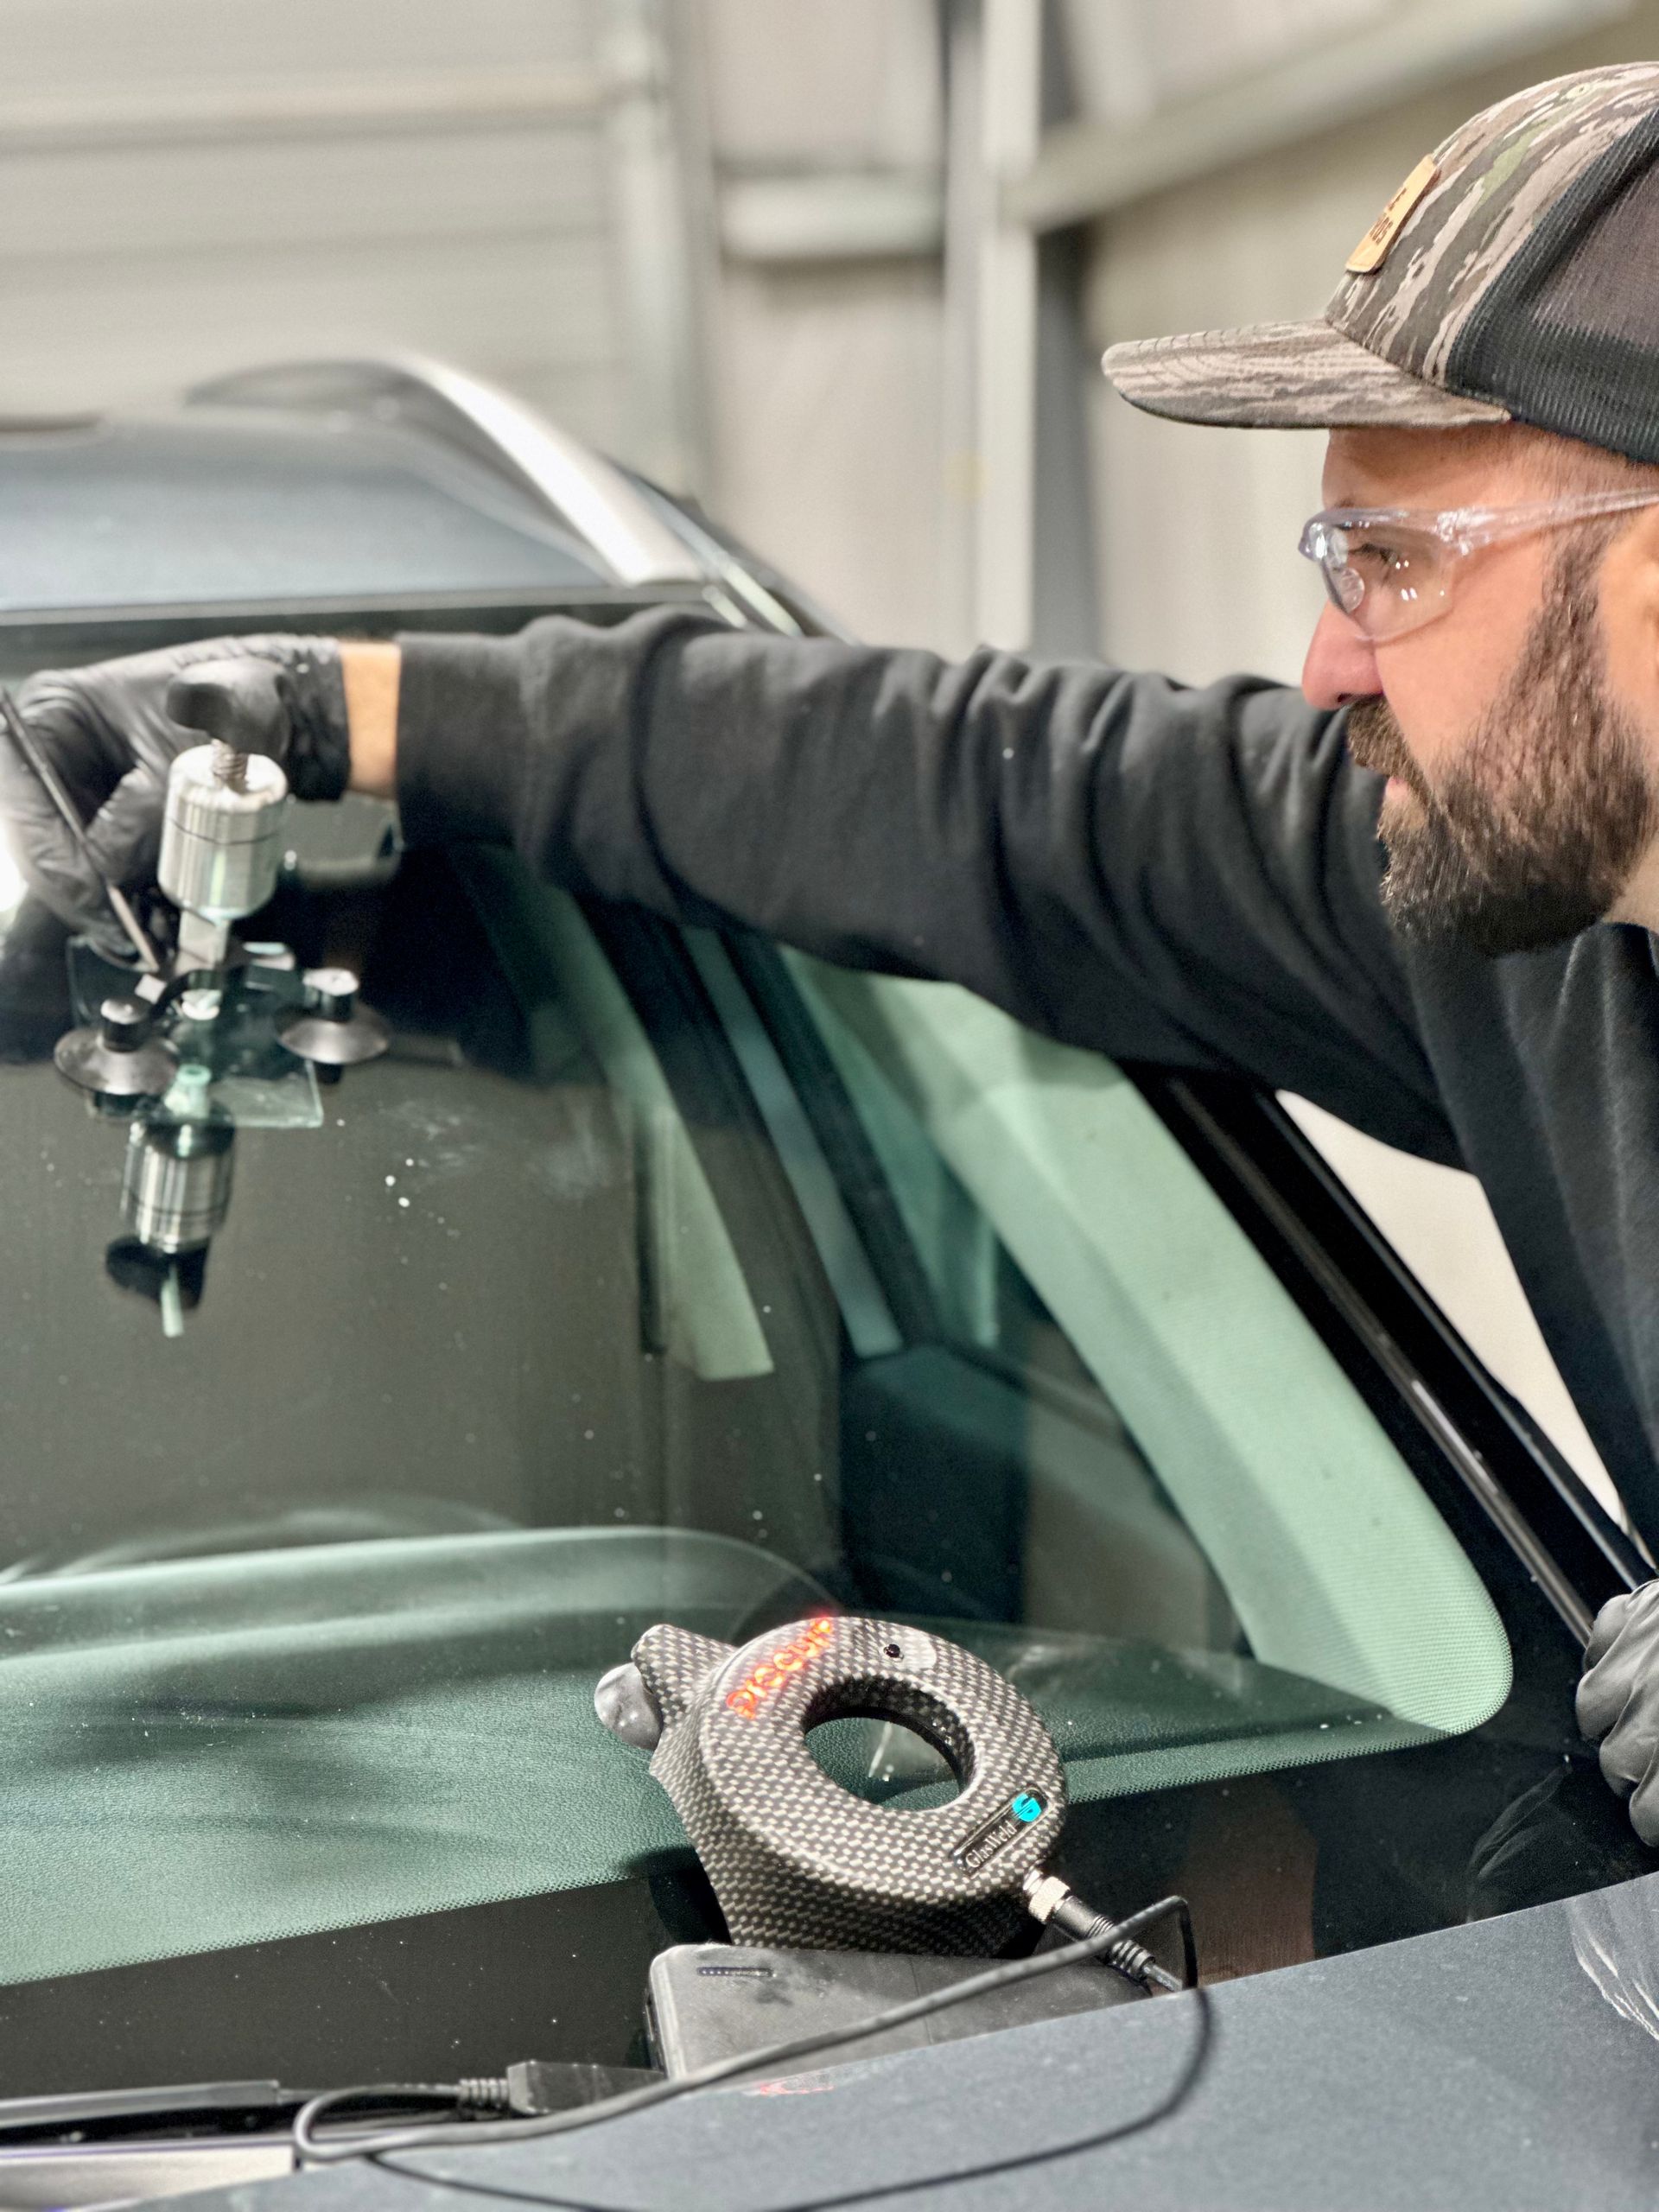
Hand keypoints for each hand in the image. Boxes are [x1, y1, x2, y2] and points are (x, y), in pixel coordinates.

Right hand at [0, 635, 351, 953]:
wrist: (273, 710)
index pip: (21, 800)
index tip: (97, 898)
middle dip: (83, 897)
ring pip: (71, 872)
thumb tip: (113, 868)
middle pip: (40, 847)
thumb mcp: (193, 749)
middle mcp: (53, 759)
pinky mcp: (108, 830)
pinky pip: (106, 877)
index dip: (53, 859)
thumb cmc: (234, 699)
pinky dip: (131, 905)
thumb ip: (147, 811)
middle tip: (130, 934)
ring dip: (108, 911)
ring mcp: (78, 797)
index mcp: (53, 716)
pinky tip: (162, 924)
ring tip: (154, 938)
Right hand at [1576, 1580, 1658, 1843]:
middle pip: (1616, 1765)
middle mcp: (1658, 1701)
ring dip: (1614, 1725)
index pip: (1650, 1812)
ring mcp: (1640, 1651)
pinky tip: (1632, 1673)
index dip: (1655, 1825)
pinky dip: (1607, 1662)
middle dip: (1637, 1780)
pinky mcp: (1633, 1611)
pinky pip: (1597, 1646)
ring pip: (1592, 1709)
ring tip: (1644, 1731)